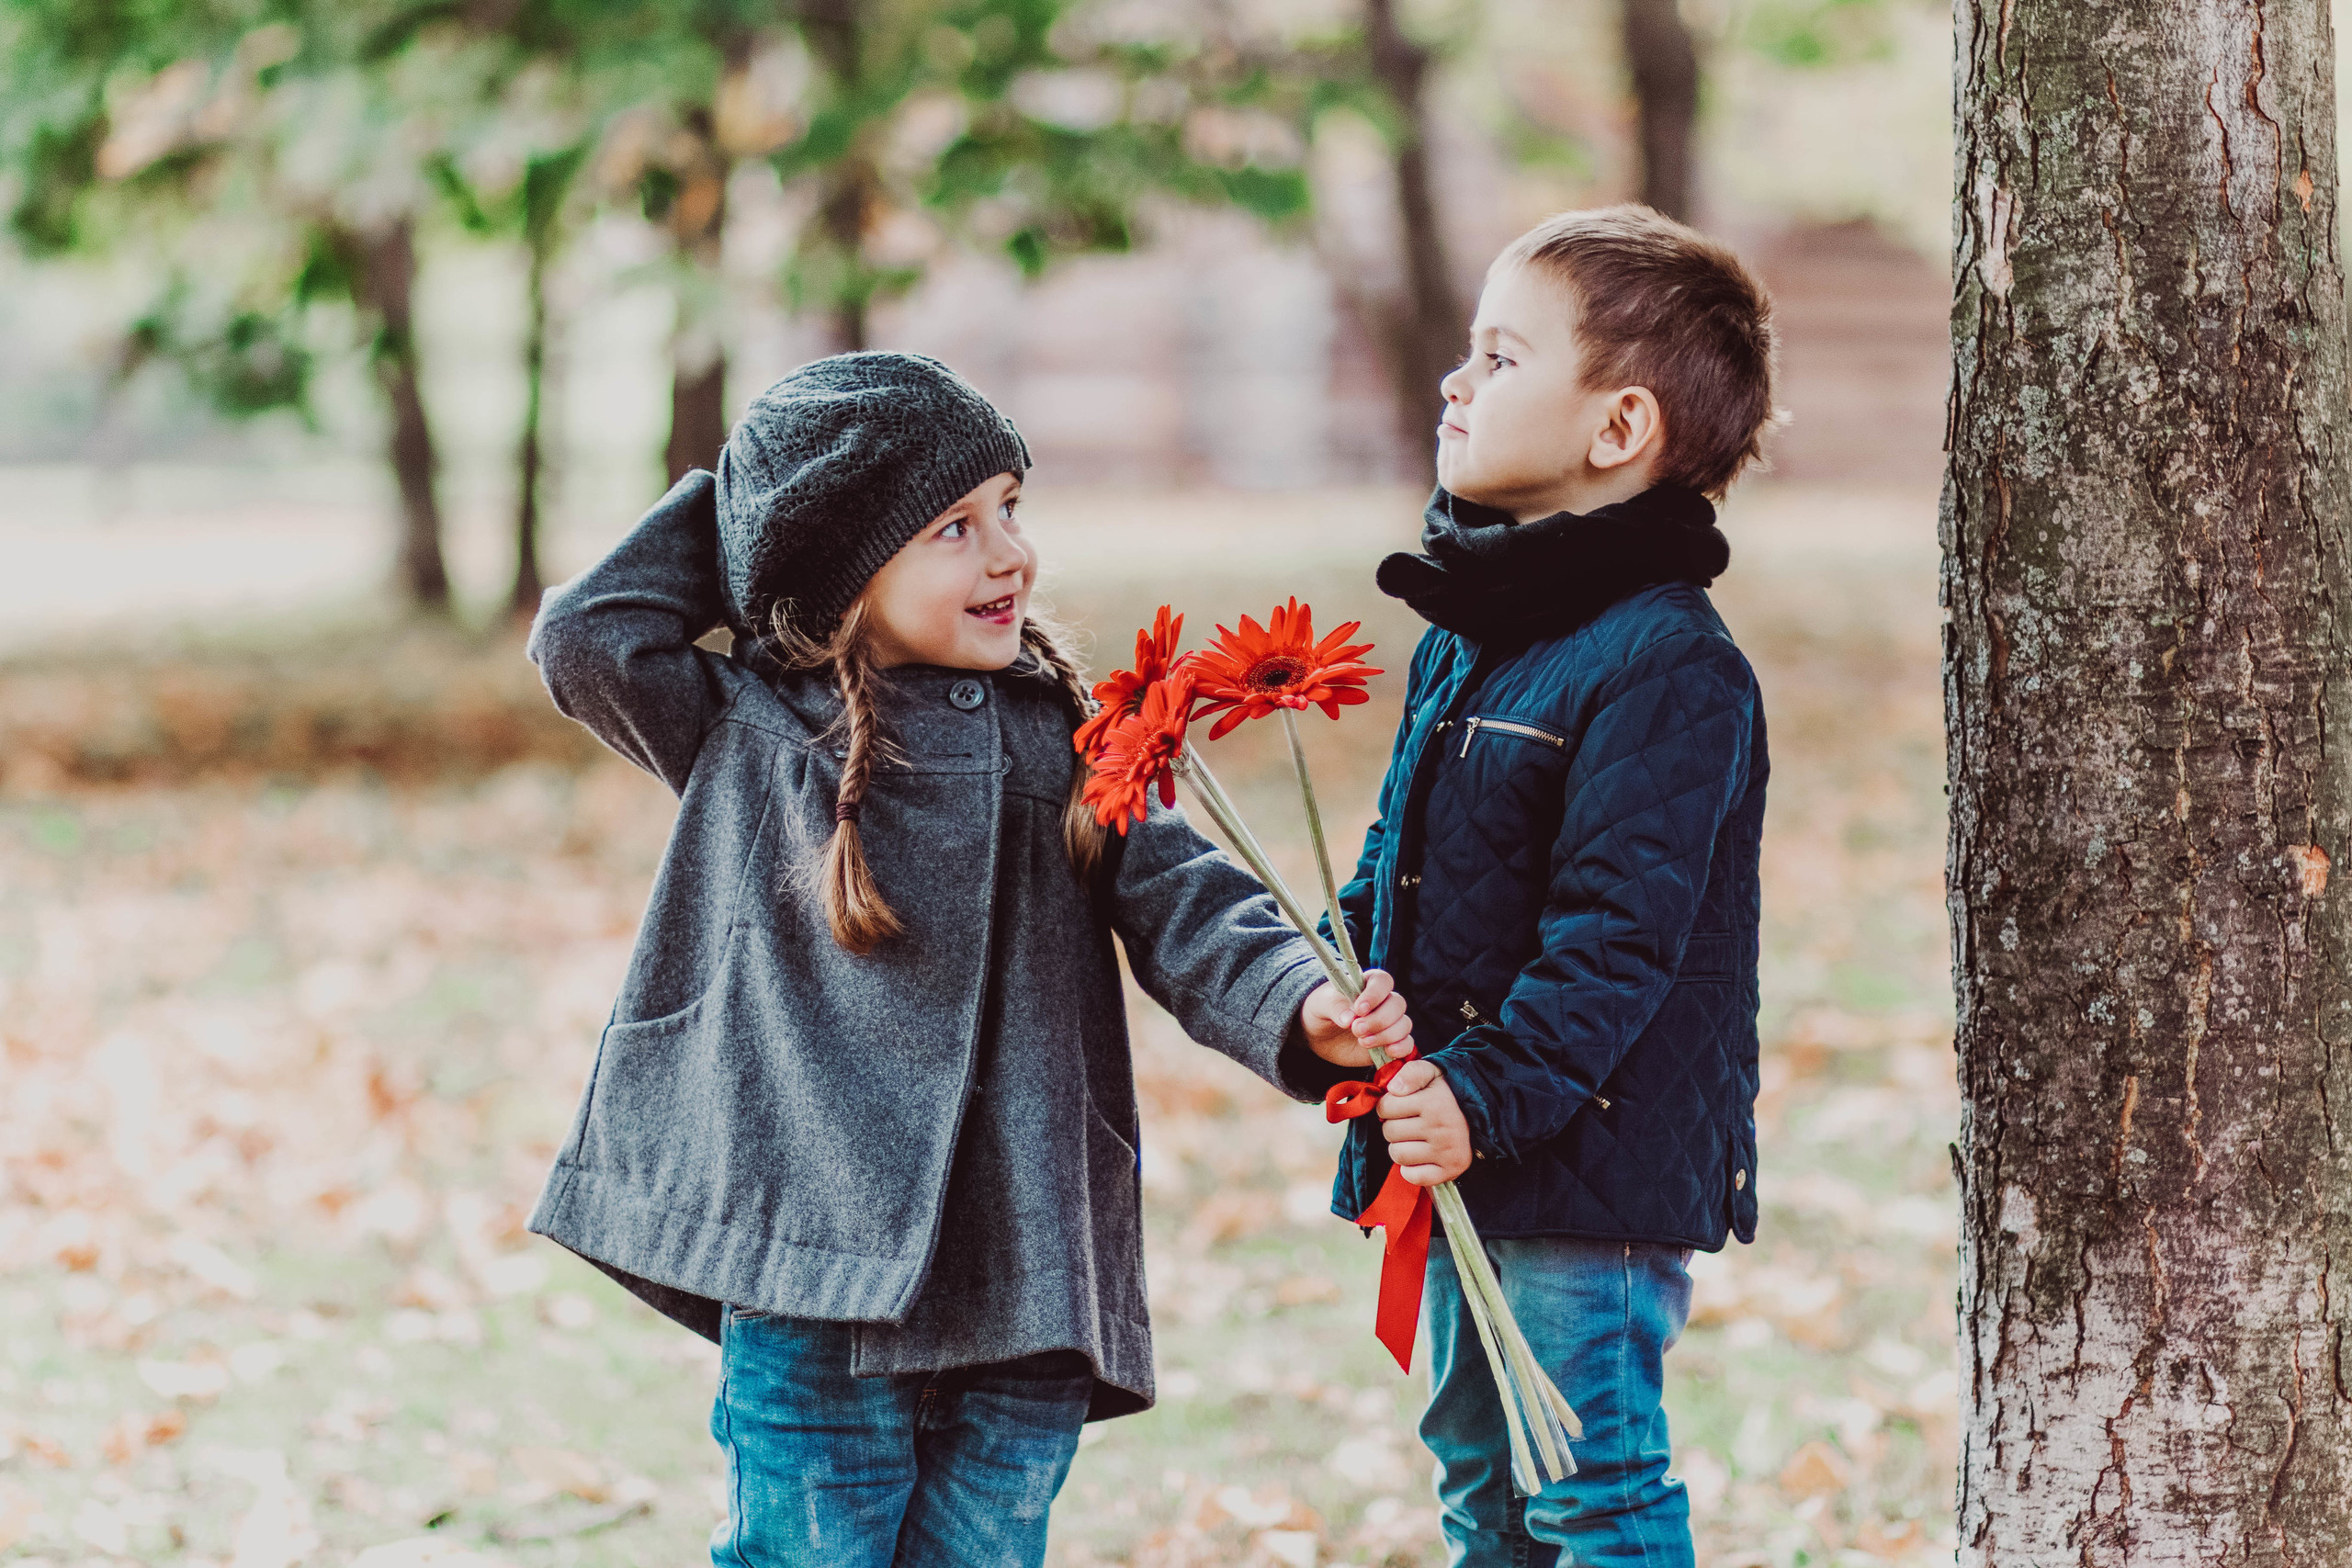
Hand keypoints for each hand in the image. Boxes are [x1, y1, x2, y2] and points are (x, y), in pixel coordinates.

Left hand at [1299, 969, 1413, 1067]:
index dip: (1375, 994)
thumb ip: (1335, 1006)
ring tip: (1362, 1042)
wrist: (1319, 1035)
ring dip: (1386, 1035)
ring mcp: (1389, 1023)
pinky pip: (1407, 1044)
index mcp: (1367, 984)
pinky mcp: (1389, 1043)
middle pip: (1397, 1005)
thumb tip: (1349, 1019)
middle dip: (1379, 1019)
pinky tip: (1387, 1052)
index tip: (1359, 1009)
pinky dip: (1401, 1048)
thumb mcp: (1321, 1004)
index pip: (1383, 981)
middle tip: (1356, 1029)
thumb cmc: (1321, 1010)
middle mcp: (1383, 1001)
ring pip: (1404, 1024)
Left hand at [1376, 1058, 1471, 1185]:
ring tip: (1415, 1138)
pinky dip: (1411, 1170)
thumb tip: (1393, 1089)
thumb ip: (1411, 1072)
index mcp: (1434, 1103)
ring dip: (1401, 1146)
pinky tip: (1421, 1156)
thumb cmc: (1448, 1094)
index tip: (1402, 1105)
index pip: (1385, 1107)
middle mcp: (1441, 1129)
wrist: (1482, 1115)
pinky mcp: (1450, 1170)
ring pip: (1397, 1155)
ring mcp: (1446, 1152)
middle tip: (1411, 1122)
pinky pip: (1413, 1177)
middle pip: (1389, 1132)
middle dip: (1394, 1125)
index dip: (1388, 1105)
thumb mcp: (1432, 1073)